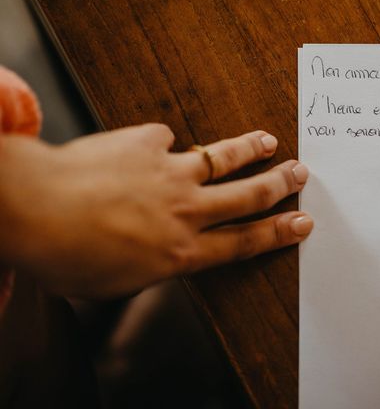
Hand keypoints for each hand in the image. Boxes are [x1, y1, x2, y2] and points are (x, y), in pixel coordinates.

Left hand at [0, 125, 311, 297]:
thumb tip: (158, 252)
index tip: (302, 222)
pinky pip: (165, 139)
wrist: (35, 210)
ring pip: (223, 158)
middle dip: (280, 184)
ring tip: (269, 141)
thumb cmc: (67, 256)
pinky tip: (156, 145)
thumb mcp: (117, 282)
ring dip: (250, 149)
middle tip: (301, 174)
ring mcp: (170, 172)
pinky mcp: (147, 142)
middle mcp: (186, 210)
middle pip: (248, 196)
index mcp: (181, 250)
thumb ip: (150, 264)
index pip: (243, 241)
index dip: (277, 232)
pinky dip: (163, 144)